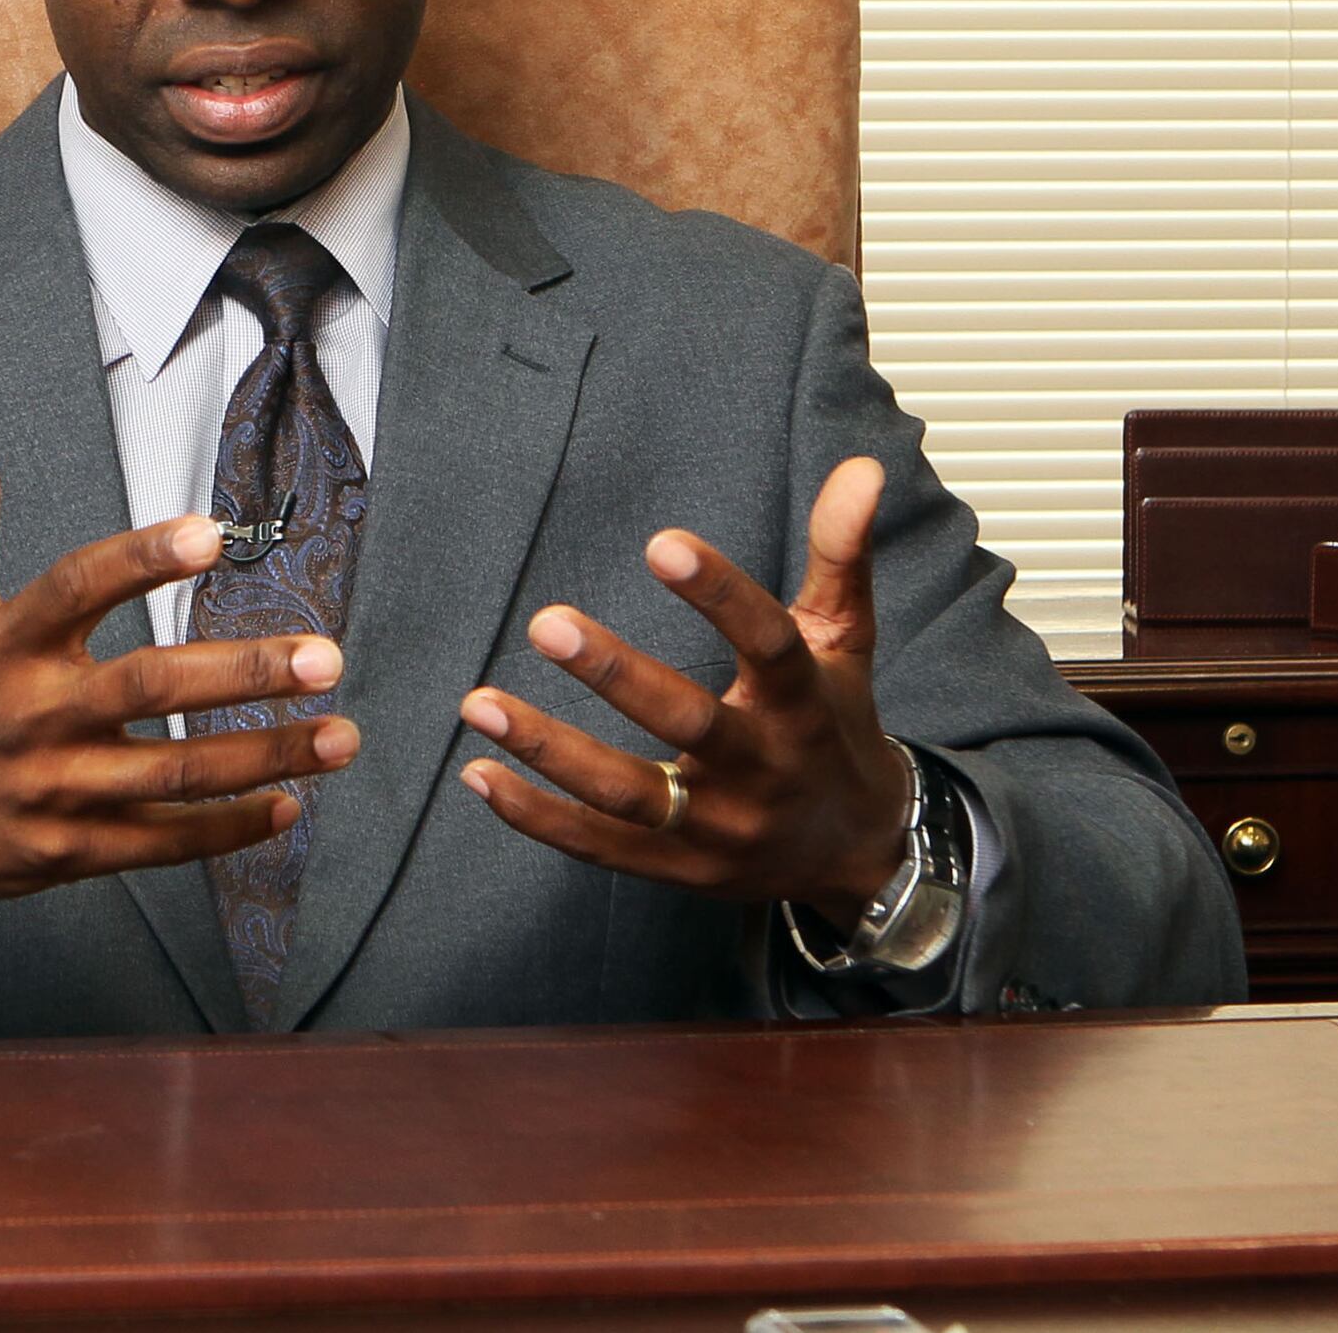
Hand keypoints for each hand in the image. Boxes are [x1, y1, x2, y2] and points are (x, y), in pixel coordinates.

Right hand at [0, 413, 361, 940]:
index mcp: (1, 645)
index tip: (210, 533)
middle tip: (325, 656)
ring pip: (173, 774)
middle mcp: (30, 716)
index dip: (141, 559)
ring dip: (265, 757)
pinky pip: (160, 843)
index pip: (76, 588)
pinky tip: (285, 805)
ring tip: (340, 735)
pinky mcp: (68, 852)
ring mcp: (52, 790)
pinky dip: (227, 828)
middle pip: (149, 689)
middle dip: (244, 673)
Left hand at [453, 457, 914, 925]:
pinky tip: (477, 773)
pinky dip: (535, 817)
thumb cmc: (833, 723)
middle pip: (688, 724)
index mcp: (803, 706)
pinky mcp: (676, 869)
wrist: (855, 851)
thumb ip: (840, 554)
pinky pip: (596, 846)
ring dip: (549, 751)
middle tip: (545, 622)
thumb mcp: (844, 640)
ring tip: (477, 701)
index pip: (768, 645)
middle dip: (616, 675)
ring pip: (627, 795)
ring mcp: (716, 828)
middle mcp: (761, 771)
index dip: (721, 595)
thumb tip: (860, 467)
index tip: (662, 544)